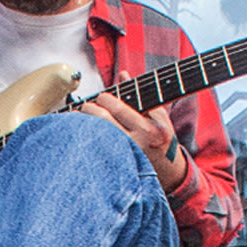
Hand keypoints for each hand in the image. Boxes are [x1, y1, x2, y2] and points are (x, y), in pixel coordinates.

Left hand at [81, 73, 187, 194]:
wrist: (168, 171)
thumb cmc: (162, 140)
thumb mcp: (157, 115)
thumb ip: (139, 95)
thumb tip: (122, 75)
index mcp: (147, 129)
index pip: (118, 109)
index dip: (105, 99)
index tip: (101, 96)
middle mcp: (134, 144)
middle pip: (103, 122)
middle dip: (90, 109)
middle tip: (86, 105)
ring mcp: (124, 157)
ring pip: (96, 138)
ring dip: (83, 125)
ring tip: (78, 117)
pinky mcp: (116, 167)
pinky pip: (96, 151)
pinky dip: (86, 141)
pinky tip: (80, 134)